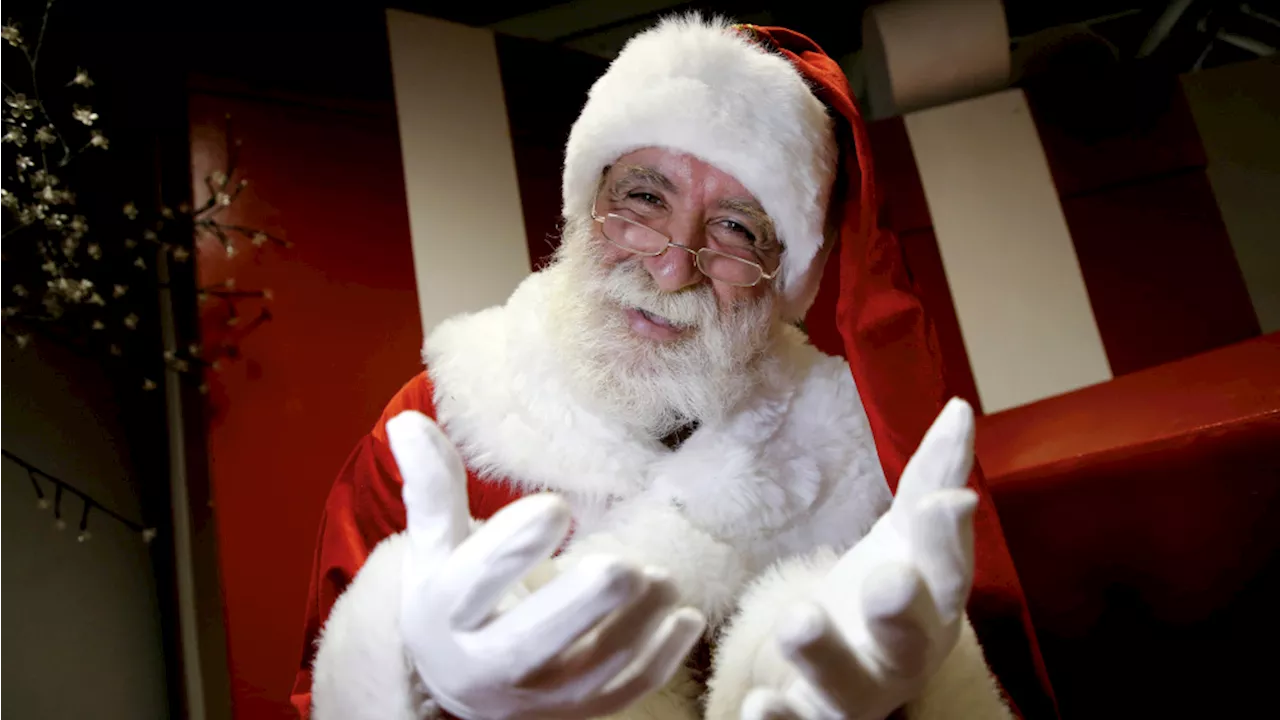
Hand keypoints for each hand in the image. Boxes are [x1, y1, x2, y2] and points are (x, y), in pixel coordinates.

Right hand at [386, 411, 705, 719]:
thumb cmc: (455, 599)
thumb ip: (433, 489)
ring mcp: (538, 696)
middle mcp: (487, 663)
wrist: (463, 685)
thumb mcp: (436, 548)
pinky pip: (624, 692)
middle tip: (625, 566)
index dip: (515, 545)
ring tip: (662, 577)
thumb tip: (404, 420)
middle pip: (532, 643)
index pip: (476, 582)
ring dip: (635, 626)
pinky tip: (684, 617)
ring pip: (589, 671)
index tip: (557, 507)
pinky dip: (660, 659)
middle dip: (583, 606)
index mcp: (448, 612)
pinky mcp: (579, 712)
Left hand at [742, 399, 978, 719]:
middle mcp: (901, 657)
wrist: (842, 682)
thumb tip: (961, 408)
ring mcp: (855, 695)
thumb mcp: (905, 538)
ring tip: (799, 622)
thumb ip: (931, 477)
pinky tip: (759, 703)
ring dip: (825, 658)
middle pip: (909, 641)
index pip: (947, 573)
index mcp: (931, 606)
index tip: (947, 500)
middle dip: (901, 613)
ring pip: (847, 688)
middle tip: (887, 581)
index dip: (948, 540)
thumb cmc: (880, 599)